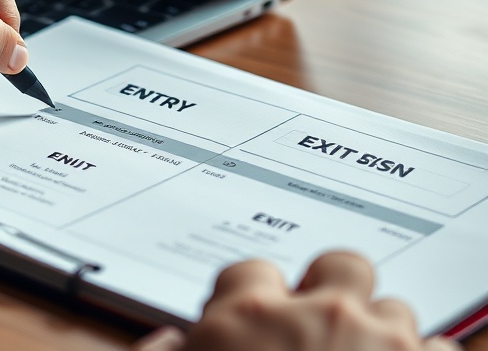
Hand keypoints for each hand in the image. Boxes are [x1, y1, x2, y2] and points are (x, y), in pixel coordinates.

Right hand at [134, 252, 460, 350]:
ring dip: (384, 333)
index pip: (250, 270)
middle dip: (337, 290)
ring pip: (395, 308)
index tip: (259, 318)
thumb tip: (165, 342)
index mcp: (245, 319)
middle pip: (339, 264)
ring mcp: (376, 340)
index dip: (256, 294)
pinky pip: (441, 347)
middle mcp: (313, 316)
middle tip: (326, 323)